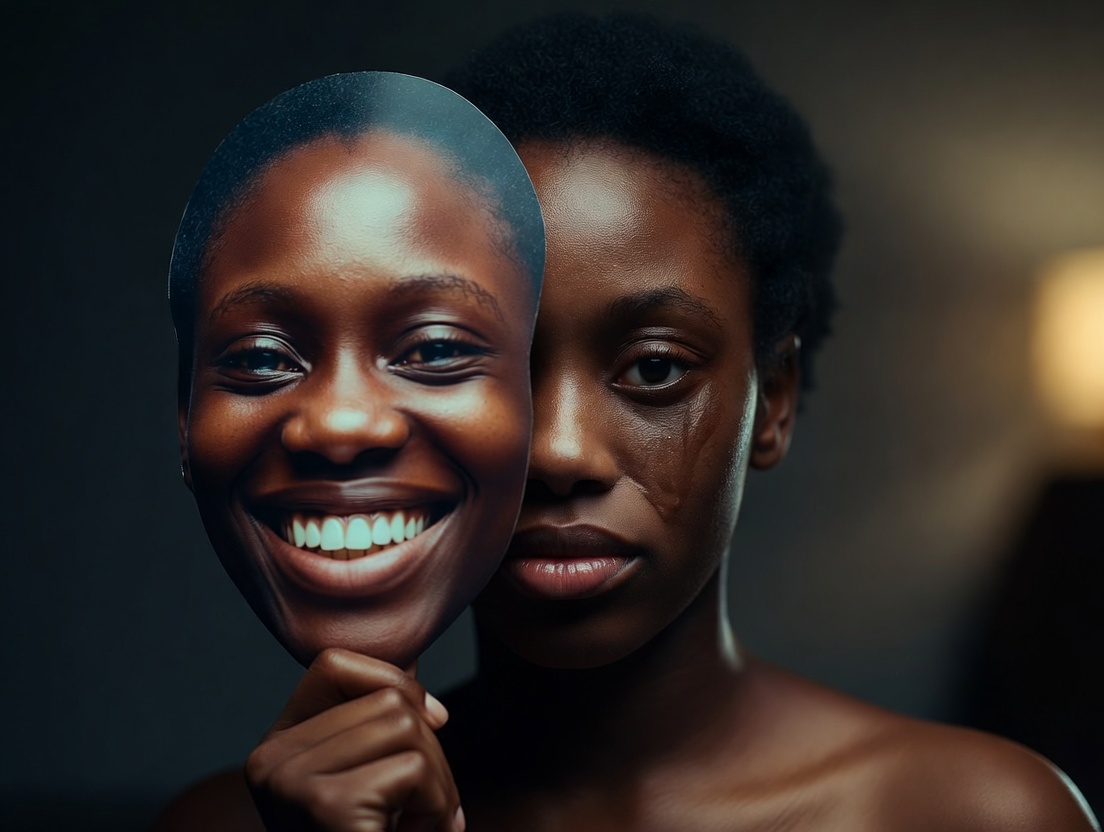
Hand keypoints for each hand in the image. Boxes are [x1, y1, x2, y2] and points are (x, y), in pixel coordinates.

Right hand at [245, 648, 463, 831]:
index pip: (333, 664)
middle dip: (432, 749)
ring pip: (407, 726)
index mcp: (275, 749)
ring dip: (440, 780)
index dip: (392, 678)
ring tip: (425, 824)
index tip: (432, 720)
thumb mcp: (366, 783)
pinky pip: (414, 767)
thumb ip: (375, 728)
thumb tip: (413, 667)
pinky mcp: (326, 805)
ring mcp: (292, 781)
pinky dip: (438, 804)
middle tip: (429, 806)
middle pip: (388, 699)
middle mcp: (270, 761)